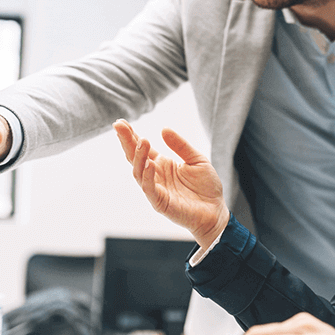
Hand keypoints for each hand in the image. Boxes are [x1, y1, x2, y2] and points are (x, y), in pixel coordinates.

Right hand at [113, 120, 229, 248]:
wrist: (216, 211)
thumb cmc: (206, 187)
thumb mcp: (196, 159)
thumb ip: (180, 145)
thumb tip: (163, 129)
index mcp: (161, 164)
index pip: (142, 148)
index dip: (131, 135)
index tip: (121, 122)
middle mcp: (155, 175)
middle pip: (134, 157)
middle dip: (126, 141)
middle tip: (119, 126)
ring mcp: (155, 189)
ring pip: (138, 172)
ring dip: (139, 156)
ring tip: (143, 140)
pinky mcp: (160, 203)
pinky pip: (149, 189)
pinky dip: (147, 176)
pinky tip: (149, 164)